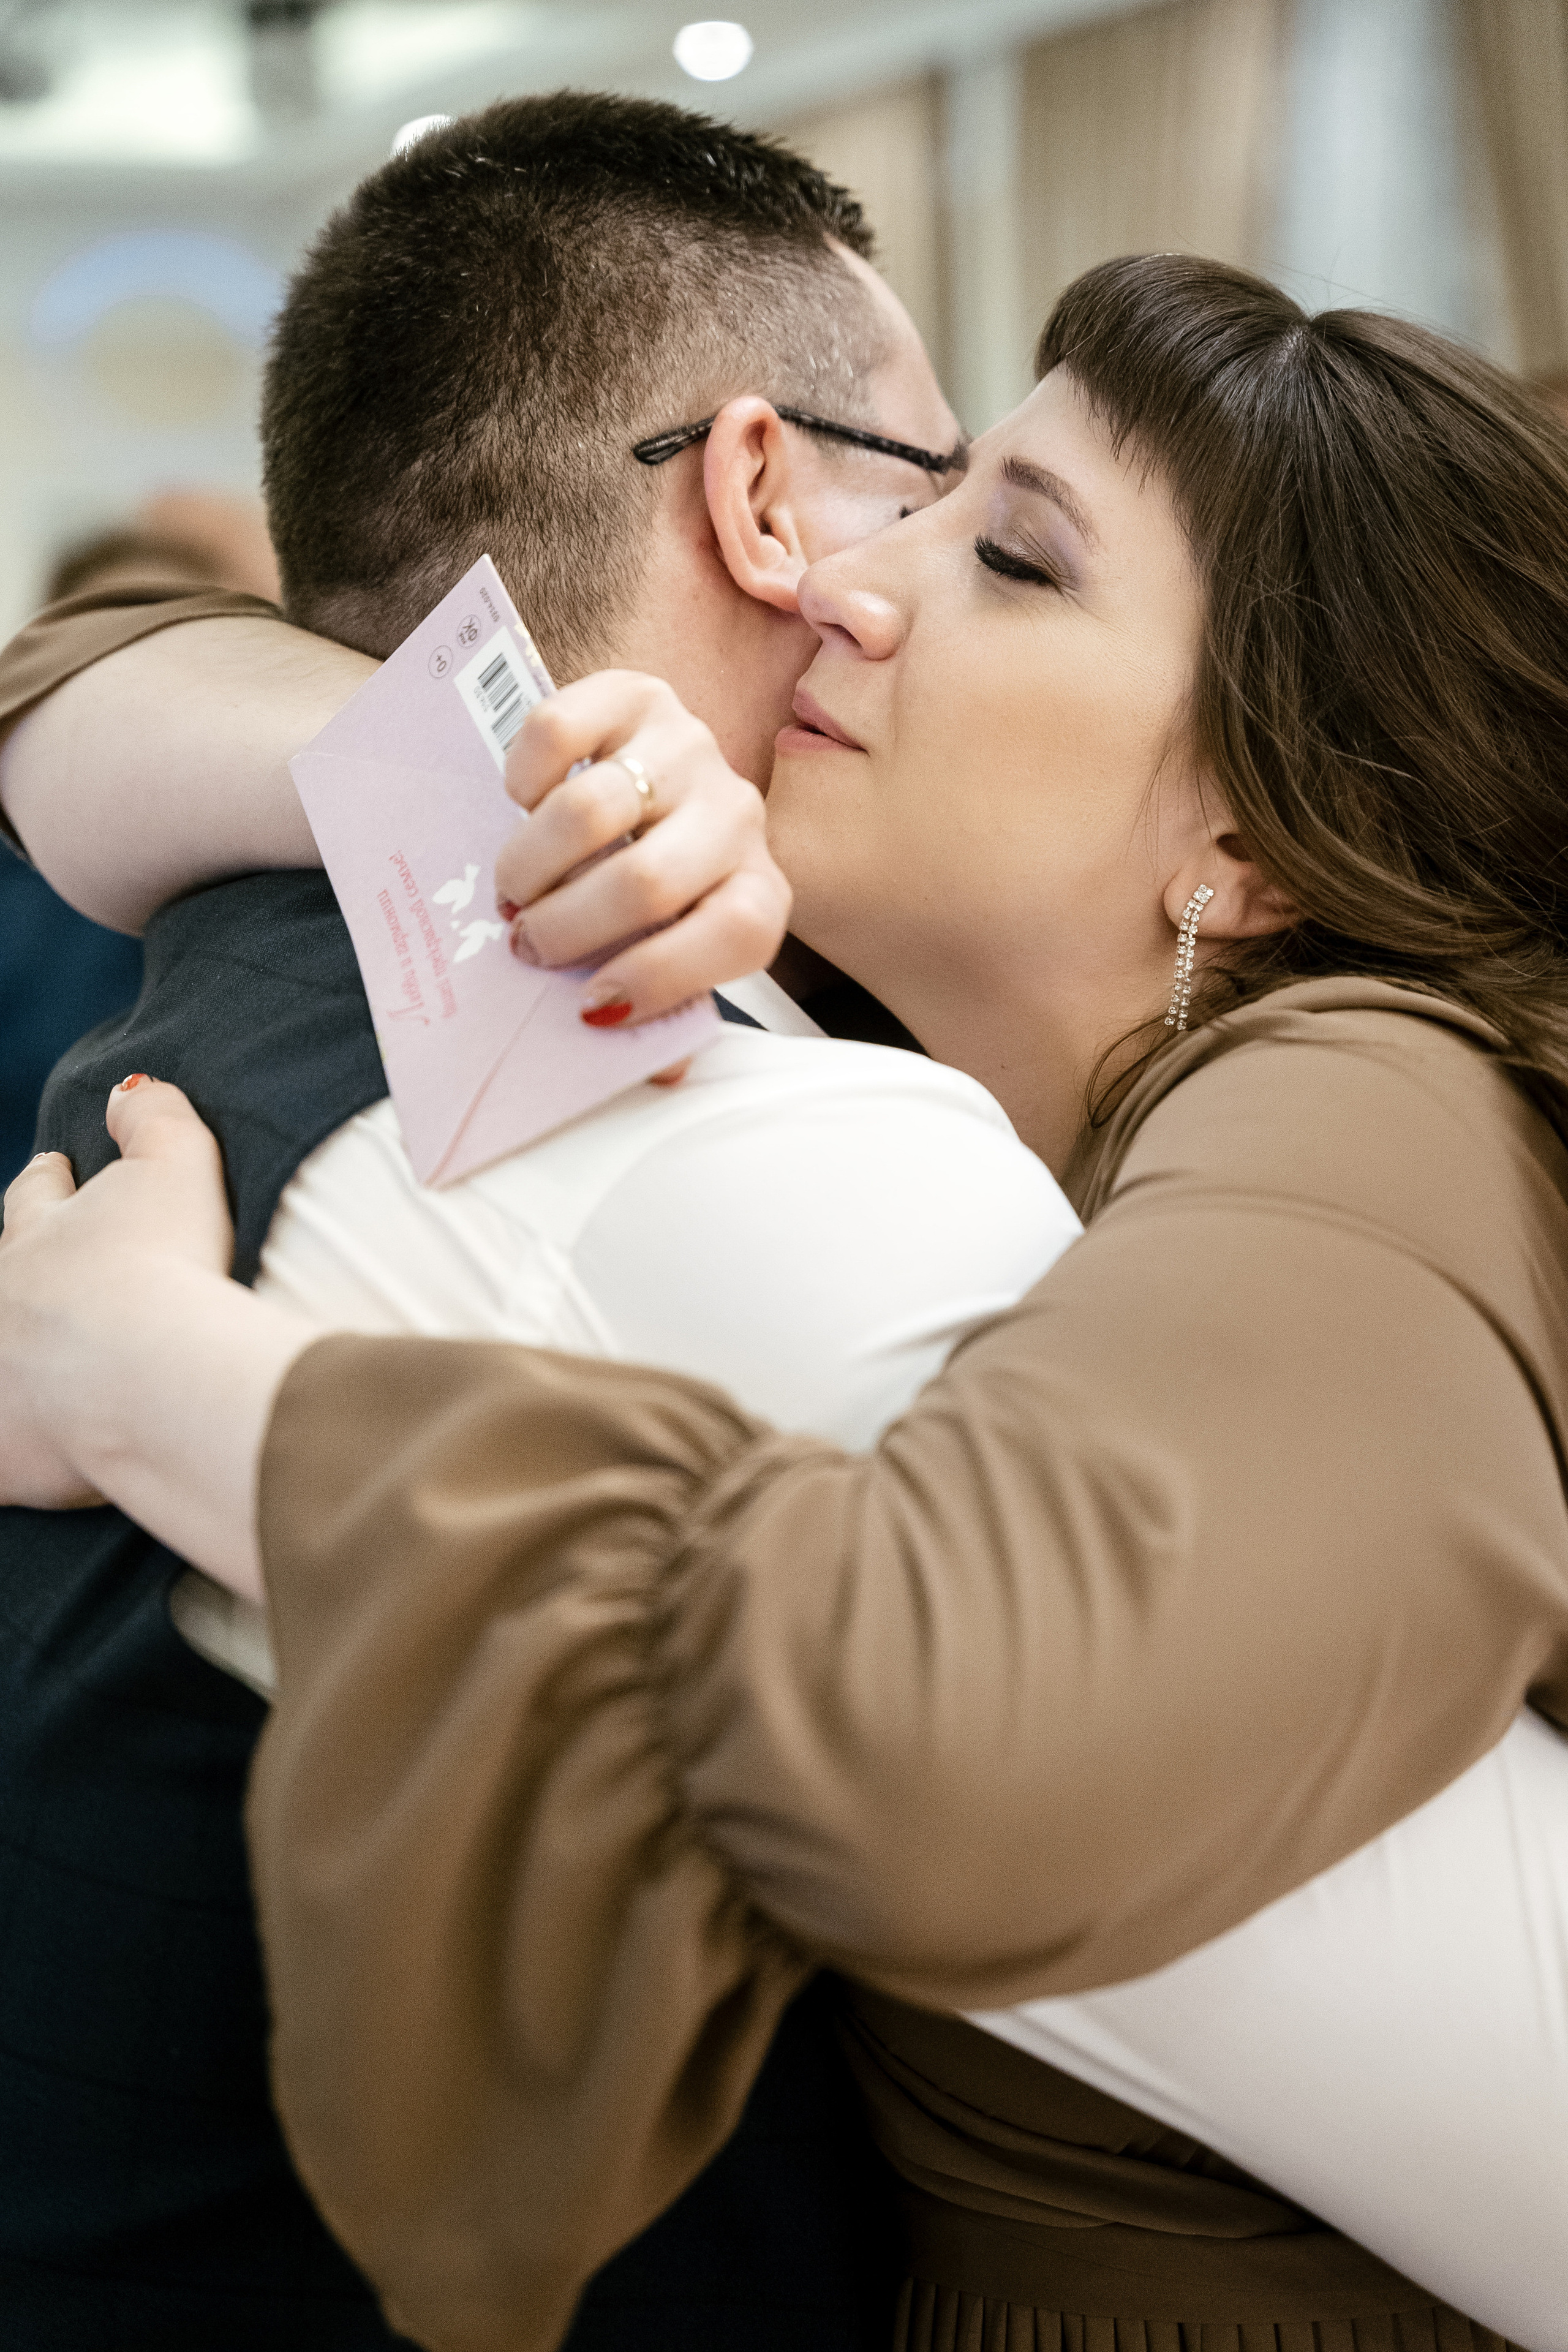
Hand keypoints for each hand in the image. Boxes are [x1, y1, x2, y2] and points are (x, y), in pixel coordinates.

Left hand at [0, 1077, 231, 1507]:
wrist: (150, 1376)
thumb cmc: (170, 1266)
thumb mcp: (179, 1163)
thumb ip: (155, 1115)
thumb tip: (127, 1090)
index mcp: (42, 1235)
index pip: (36, 1196)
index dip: (46, 1183)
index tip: (52, 1172)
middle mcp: (4, 1300)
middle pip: (3, 1271)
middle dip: (17, 1263)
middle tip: (33, 1266)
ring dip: (12, 1351)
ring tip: (28, 1356)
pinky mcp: (4, 1451)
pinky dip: (9, 1446)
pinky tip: (19, 1448)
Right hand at [492, 672, 791, 1024]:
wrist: (641, 781)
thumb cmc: (648, 890)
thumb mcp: (666, 953)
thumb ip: (662, 1010)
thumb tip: (660, 1072)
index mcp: (758, 889)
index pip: (739, 935)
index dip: (661, 979)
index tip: (590, 1007)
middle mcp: (736, 814)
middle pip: (645, 881)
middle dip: (567, 929)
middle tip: (529, 944)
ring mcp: (689, 747)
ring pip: (590, 811)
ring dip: (530, 866)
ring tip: (515, 891)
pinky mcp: (635, 694)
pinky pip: (558, 732)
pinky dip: (523, 781)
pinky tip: (524, 806)